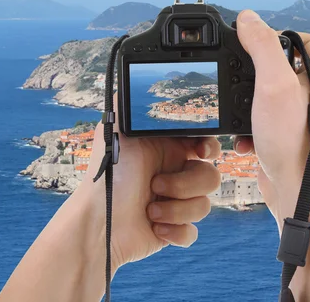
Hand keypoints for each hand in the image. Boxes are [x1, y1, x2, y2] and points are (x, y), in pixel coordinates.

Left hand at [78, 105, 220, 270]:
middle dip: (186, 183)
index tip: (198, 151)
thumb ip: (129, 104)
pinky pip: (194, 231)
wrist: (98, 223)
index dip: (208, 147)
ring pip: (205, 205)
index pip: (204, 144)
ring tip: (150, 207)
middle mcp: (175, 175)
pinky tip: (155, 226)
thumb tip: (133, 79)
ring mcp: (176, 203)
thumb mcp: (116, 131)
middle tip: (157, 183)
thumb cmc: (107, 178)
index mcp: (168, 151)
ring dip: (177, 208)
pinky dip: (176, 230)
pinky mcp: (175, 229)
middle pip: (211, 176)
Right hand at [233, 10, 309, 228]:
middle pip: (284, 68)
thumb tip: (248, 17)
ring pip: (268, 97)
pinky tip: (242, 138)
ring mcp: (298, 119)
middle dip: (257, 70)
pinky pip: (261, 123)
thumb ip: (262, 46)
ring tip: (238, 109)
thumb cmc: (294, 141)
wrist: (297, 193)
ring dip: (247, 102)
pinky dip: (247, 127)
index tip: (261, 38)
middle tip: (240, 72)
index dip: (286, 35)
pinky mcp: (283, 138)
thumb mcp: (275, 84)